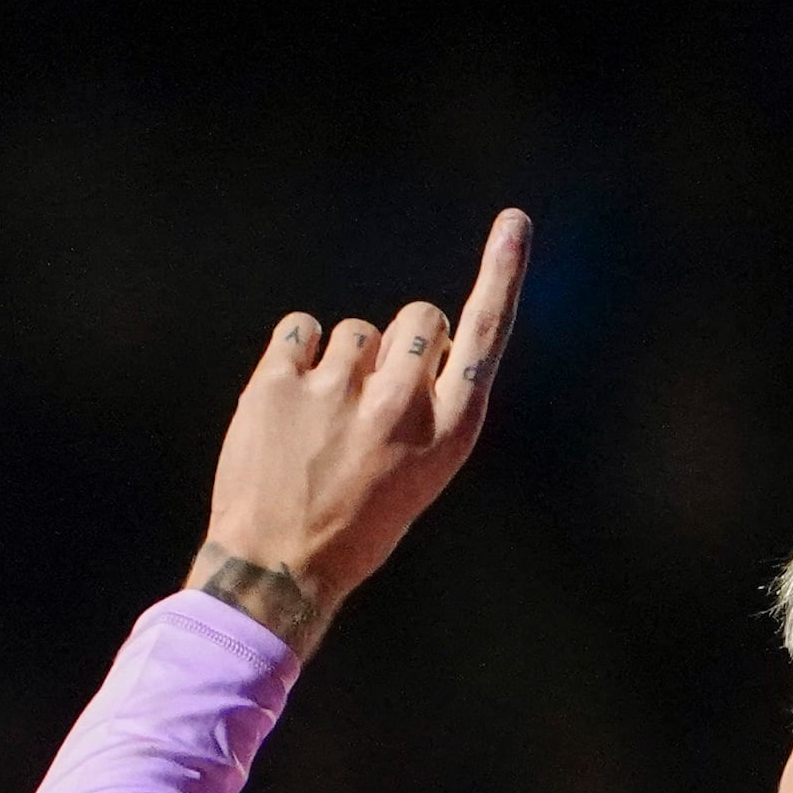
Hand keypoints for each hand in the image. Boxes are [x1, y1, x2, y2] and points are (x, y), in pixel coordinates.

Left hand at [191, 207, 532, 650]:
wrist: (279, 569)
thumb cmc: (356, 522)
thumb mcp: (417, 472)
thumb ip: (422, 403)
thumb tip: (409, 337)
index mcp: (447, 434)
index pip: (484, 337)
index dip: (502, 275)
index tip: (513, 223)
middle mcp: (401, 407)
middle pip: (419, 317)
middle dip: (402, 339)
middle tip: (373, 395)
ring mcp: (337, 393)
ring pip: (356, 331)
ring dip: (342, 363)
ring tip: (323, 423)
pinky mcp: (279, 385)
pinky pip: (300, 329)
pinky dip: (295, 356)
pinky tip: (291, 404)